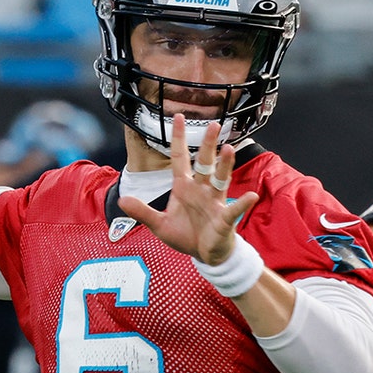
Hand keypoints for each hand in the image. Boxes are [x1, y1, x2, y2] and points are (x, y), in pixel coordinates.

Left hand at [118, 115, 257, 264]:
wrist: (205, 255)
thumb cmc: (186, 236)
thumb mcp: (159, 225)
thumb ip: (142, 212)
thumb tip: (122, 199)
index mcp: (184, 187)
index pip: (181, 158)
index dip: (179, 138)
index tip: (178, 117)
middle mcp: (201, 190)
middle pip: (205, 163)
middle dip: (208, 144)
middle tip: (214, 125)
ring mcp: (214, 202)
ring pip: (220, 180)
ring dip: (224, 165)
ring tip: (228, 149)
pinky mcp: (224, 219)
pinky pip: (233, 210)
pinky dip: (242, 203)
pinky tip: (251, 196)